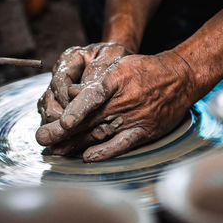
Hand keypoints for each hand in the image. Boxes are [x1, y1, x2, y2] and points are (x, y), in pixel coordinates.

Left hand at [36, 51, 205, 161]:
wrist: (179, 79)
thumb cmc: (145, 71)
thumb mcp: (120, 65)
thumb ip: (97, 80)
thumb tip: (72, 94)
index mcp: (116, 82)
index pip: (91, 97)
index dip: (75, 112)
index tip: (59, 123)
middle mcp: (123, 102)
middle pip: (88, 120)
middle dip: (62, 132)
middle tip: (42, 139)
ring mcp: (133, 119)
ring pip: (99, 134)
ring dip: (76, 144)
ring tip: (56, 151)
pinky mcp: (143, 132)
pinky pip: (122, 144)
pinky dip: (105, 152)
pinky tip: (88, 158)